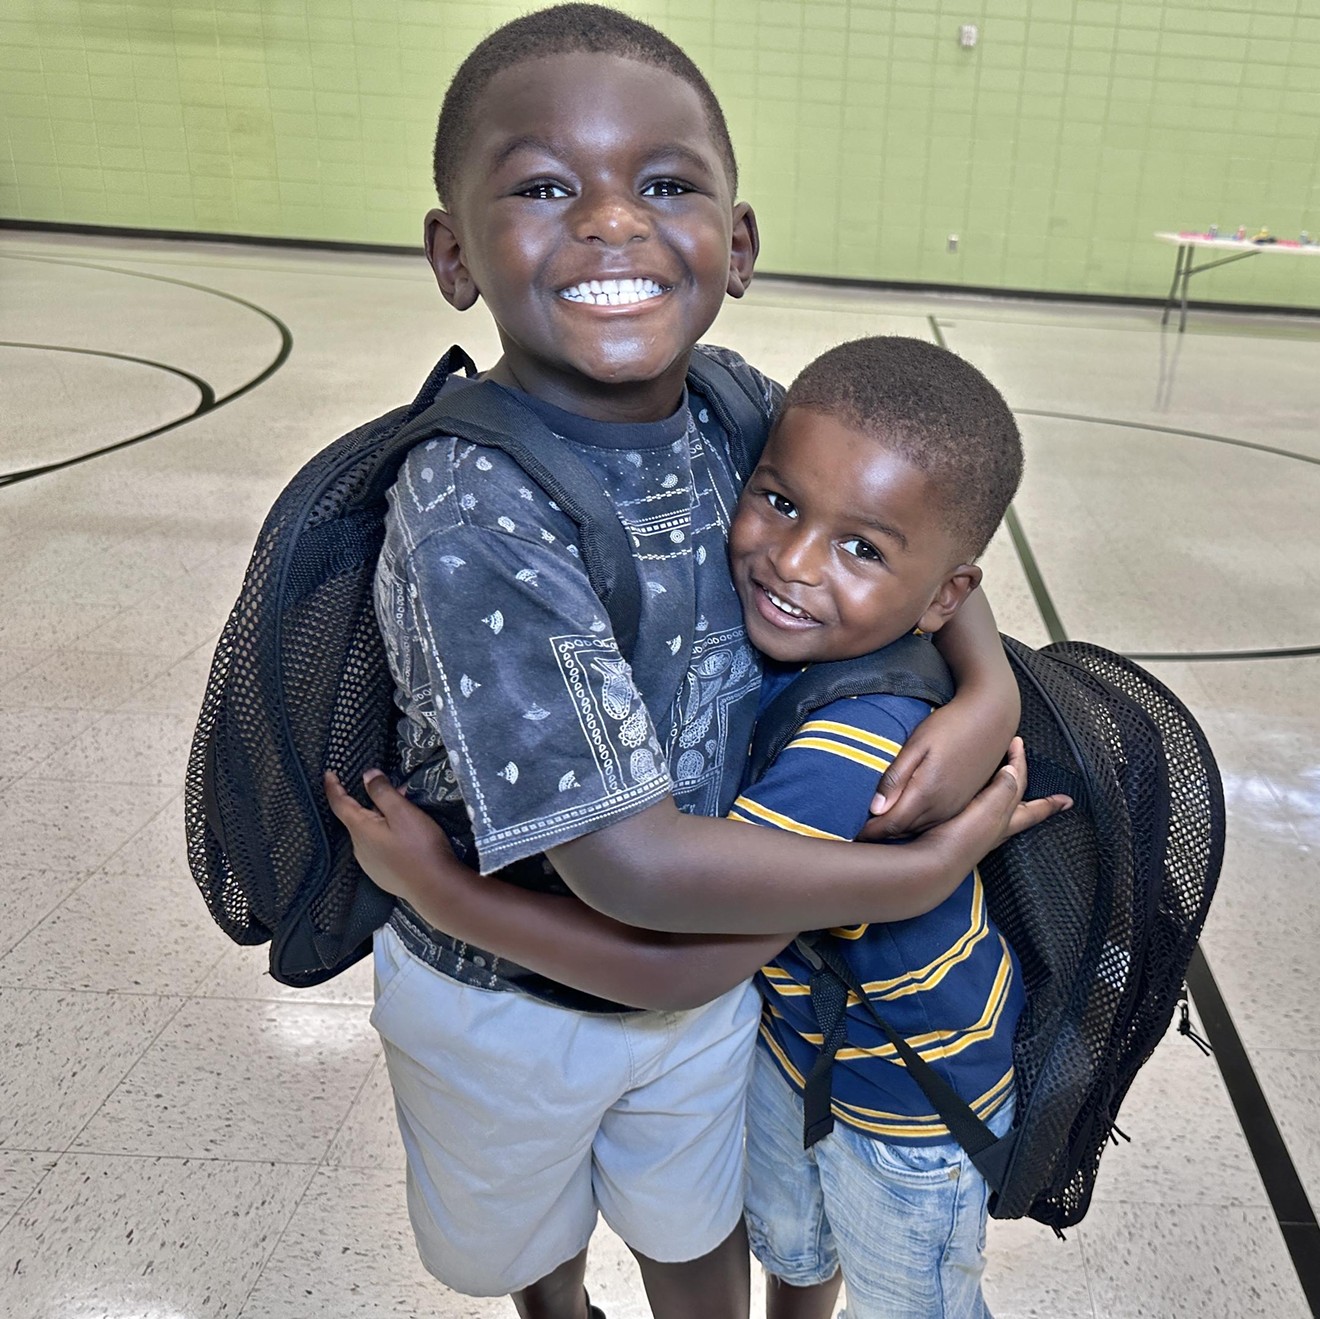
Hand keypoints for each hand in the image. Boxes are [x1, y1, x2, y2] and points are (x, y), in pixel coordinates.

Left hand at [324, 769, 462, 901]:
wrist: (435, 887)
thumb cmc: (419, 847)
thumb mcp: (402, 812)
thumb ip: (382, 792)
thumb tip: (367, 775)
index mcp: (360, 829)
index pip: (339, 803)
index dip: (333, 787)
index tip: (329, 773)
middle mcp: (359, 848)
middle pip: (357, 818)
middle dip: (369, 802)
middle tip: (393, 790)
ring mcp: (370, 864)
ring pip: (369, 833)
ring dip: (380, 819)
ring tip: (404, 812)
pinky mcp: (382, 874)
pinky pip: (378, 848)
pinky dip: (385, 835)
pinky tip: (405, 836)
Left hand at [863, 695, 1014, 838]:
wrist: (991, 718)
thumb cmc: (950, 726)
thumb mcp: (917, 745)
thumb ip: (896, 777)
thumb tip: (874, 808)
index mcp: (928, 793)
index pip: (892, 824)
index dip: (870, 831)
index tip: (852, 832)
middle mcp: (943, 807)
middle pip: (904, 831)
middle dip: (881, 833)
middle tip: (858, 830)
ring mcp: (956, 808)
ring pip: (920, 829)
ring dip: (898, 830)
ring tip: (876, 826)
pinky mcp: (964, 803)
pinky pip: (935, 823)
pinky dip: (916, 824)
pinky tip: (904, 815)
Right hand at [913, 738, 1070, 869]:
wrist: (927, 866)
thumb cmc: (959, 841)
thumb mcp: (987, 812)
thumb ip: (1002, 790)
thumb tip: (1013, 770)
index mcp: (1004, 821)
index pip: (1032, 807)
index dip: (1049, 802)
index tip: (1068, 801)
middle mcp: (993, 828)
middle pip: (1019, 810)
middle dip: (1034, 801)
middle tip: (1046, 794)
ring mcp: (975, 833)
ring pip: (999, 813)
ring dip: (1007, 801)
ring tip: (1010, 791)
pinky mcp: (956, 834)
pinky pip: (977, 814)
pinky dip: (981, 804)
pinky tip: (971, 804)